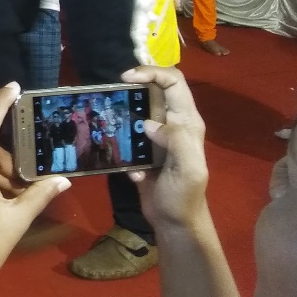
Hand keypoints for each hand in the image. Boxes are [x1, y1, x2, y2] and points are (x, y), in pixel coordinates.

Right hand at [121, 65, 209, 232]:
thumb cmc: (184, 196)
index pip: (173, 82)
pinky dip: (120, 139)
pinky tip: (123, 160)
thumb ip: (176, 141)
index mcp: (187, 123)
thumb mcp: (189, 169)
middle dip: (133, 85)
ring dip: (122, 111)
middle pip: (154, 89)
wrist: (174, 223)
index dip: (152, 73)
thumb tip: (149, 123)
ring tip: (107, 117)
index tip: (126, 78)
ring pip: (137, 108)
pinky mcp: (142, 149)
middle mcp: (172, 123)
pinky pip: (127, 133)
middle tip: (112, 92)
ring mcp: (156, 136)